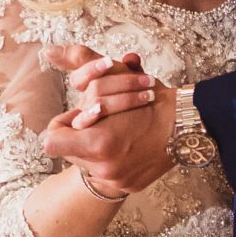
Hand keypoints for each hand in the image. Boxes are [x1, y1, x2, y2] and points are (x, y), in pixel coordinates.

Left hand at [41, 44, 173, 193]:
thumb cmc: (149, 96)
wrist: (186, 123)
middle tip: (100, 121)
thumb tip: (49, 50)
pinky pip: (108, 175)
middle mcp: (104, 168)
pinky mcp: (130, 186)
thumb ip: (79, 61)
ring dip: (95, 147)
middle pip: (68, 152)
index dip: (60, 126)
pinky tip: (128, 145)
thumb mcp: (113, 74)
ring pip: (87, 164)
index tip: (78, 116)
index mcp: (97, 143)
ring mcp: (117, 180)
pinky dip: (113, 160)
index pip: (51, 141)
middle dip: (80, 135)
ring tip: (116, 131)